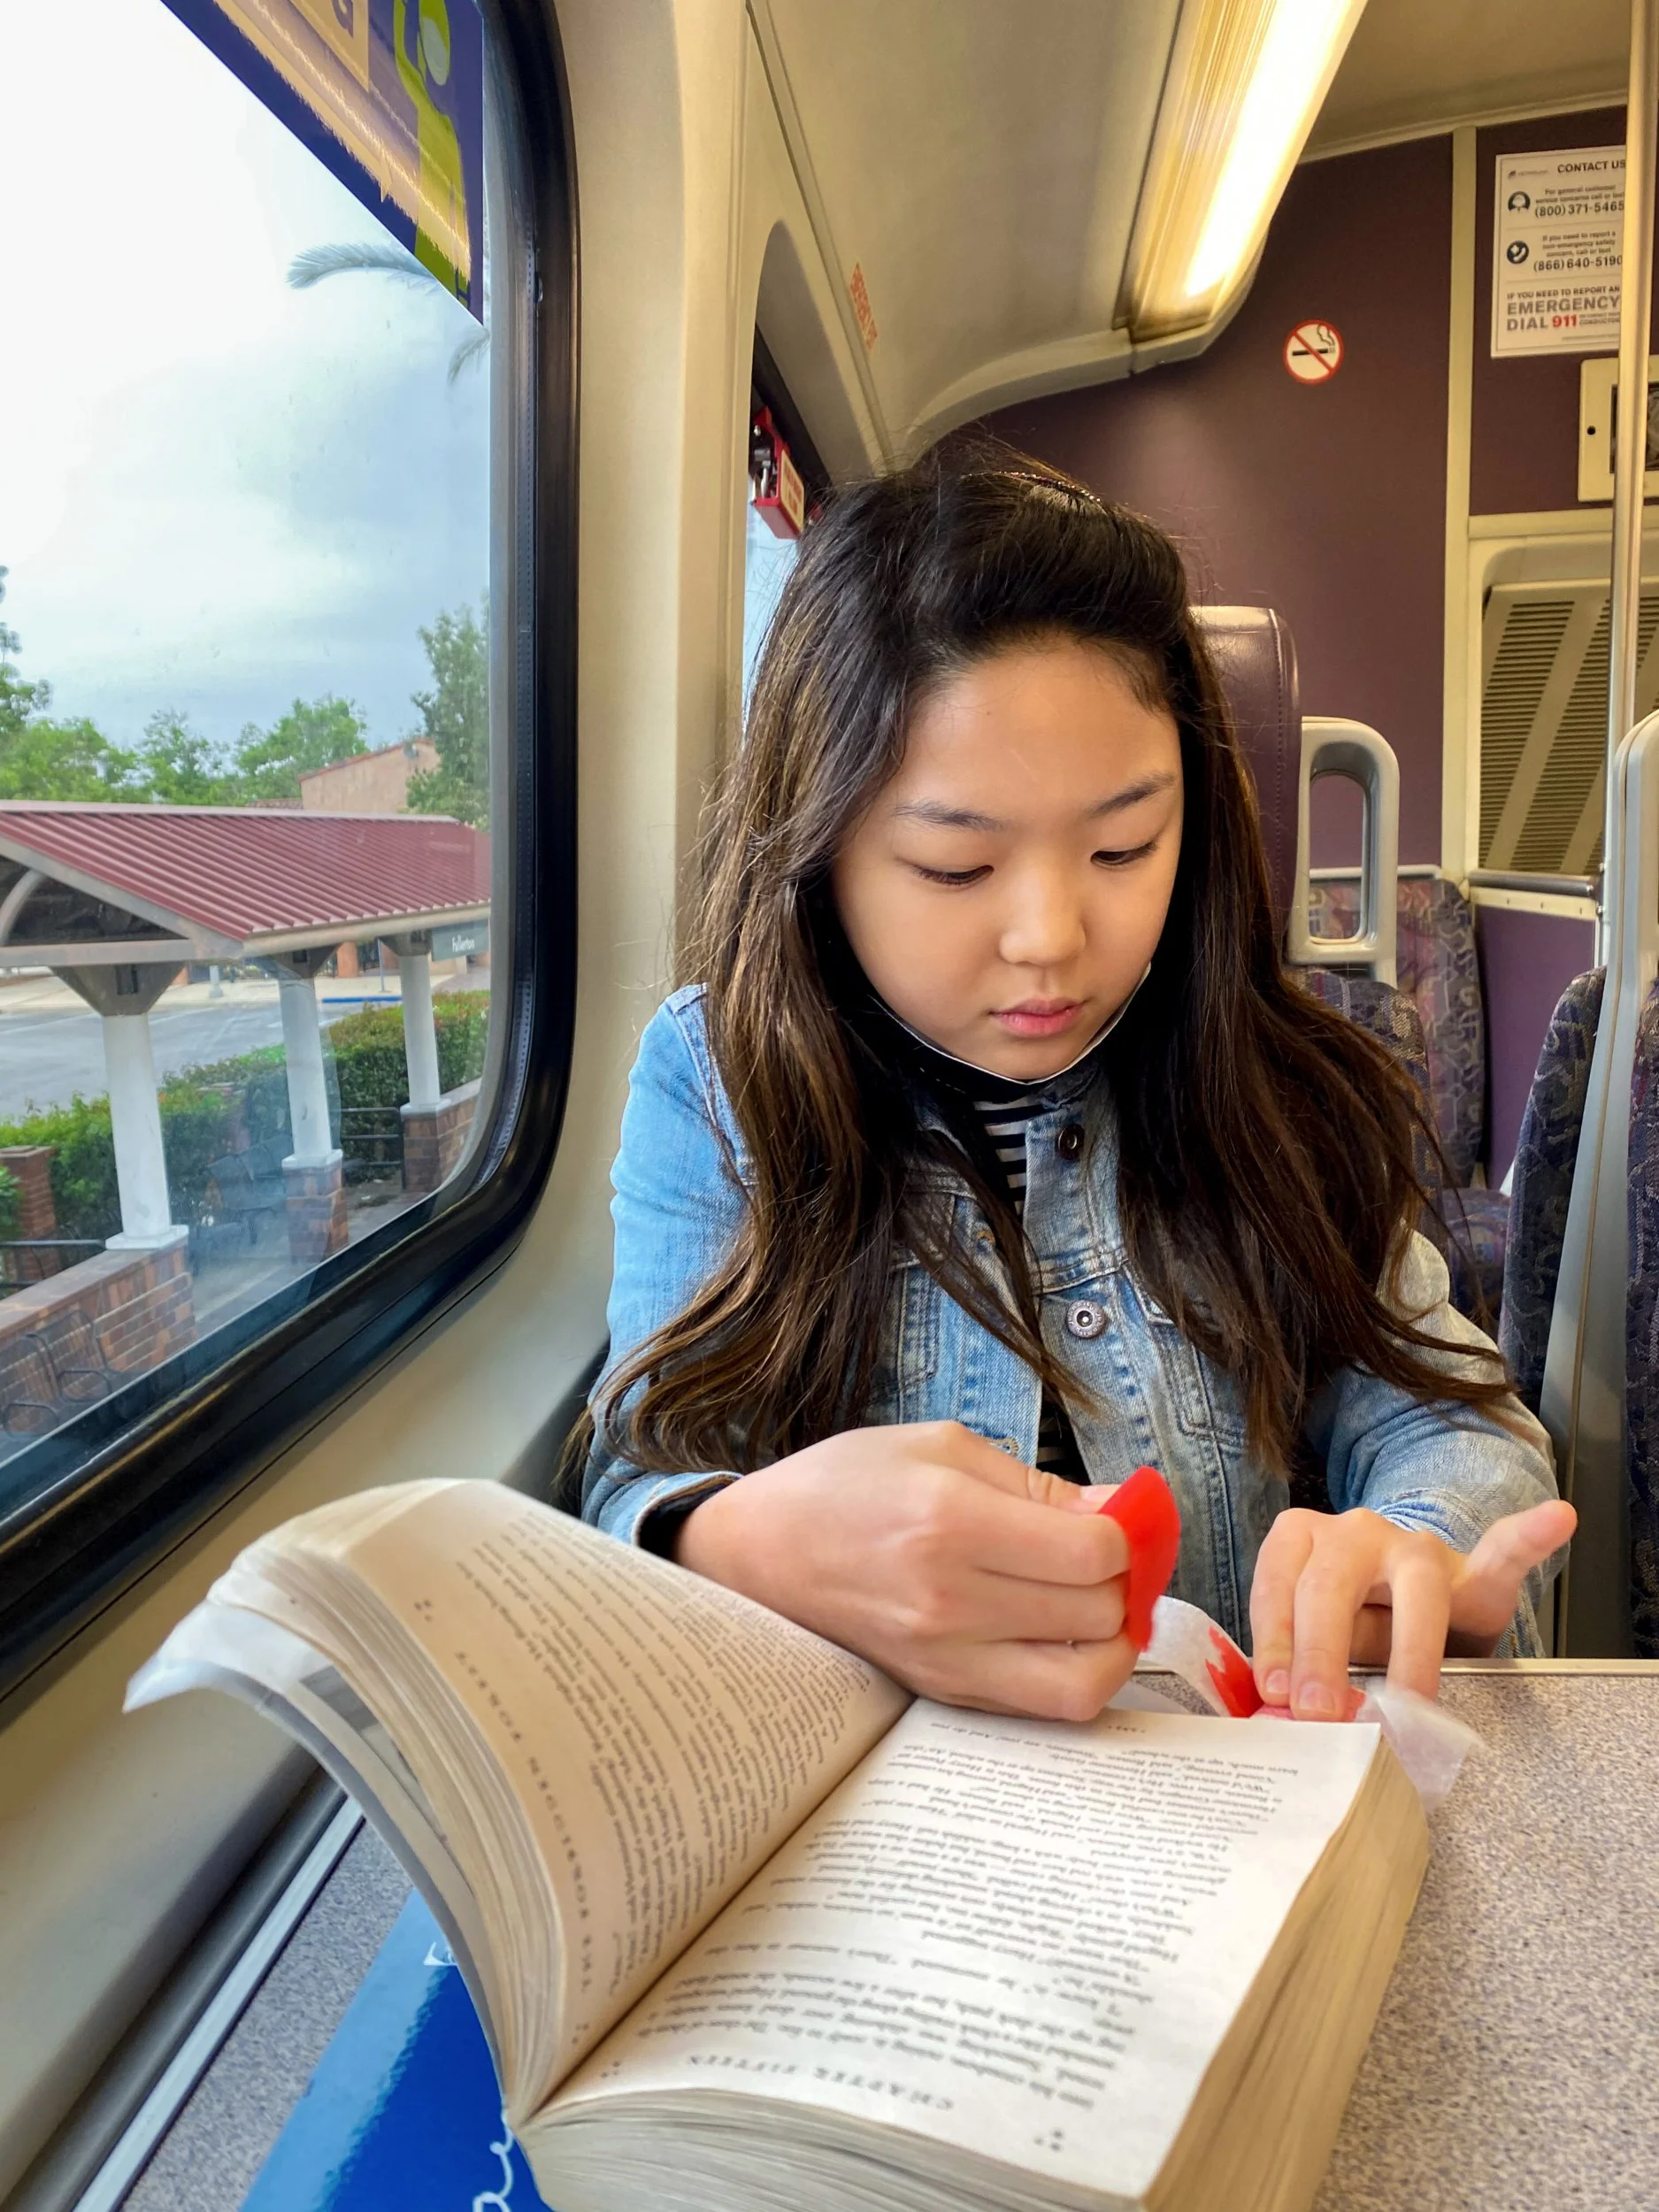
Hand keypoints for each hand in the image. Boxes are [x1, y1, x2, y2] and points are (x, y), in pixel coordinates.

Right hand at [675, 1421, 1135, 1720]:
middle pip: (1098, 1612)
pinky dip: (1077, 1673)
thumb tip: (1117, 1512)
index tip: (1114, 1516)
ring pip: (1085, 1680)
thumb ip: (1034, 1483)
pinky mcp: (943, 1692)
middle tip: (1109, 1553)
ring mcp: (946, 1658)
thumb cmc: (844, 1484)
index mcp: (951, 1522)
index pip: (1092, 1552)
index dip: (1125, 1532)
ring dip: (1114, 1641)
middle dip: (1122, 1579)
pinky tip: (1065, 1632)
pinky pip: (1043, 1705)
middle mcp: (951, 1600)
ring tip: (1100, 1603)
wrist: (759, 1552)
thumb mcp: (939, 1446)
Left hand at [1250, 1499, 1576, 1716]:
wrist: (1412, 1596)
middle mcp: (1356, 1531)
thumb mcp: (1315, 1633)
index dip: (1276, 1638)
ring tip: (1409, 1698)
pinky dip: (1530, 1535)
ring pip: (1415, 1589)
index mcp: (1303, 1540)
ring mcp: (1418, 1546)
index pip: (1279, 1584)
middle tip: (1319, 1711)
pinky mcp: (1475, 1569)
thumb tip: (1280, 1707)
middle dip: (1321, 1650)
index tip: (1277, 1693)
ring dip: (1409, 1651)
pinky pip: (1504, 1550)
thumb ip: (1298, 1658)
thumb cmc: (1353, 1618)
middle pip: (1332, 1584)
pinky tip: (1556, 1519)